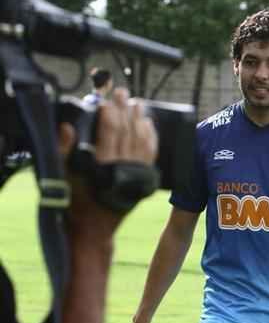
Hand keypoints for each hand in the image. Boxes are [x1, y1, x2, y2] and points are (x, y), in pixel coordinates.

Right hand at [58, 88, 157, 236]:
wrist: (94, 230)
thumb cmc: (75, 203)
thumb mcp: (63, 178)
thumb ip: (64, 152)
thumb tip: (67, 127)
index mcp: (102, 166)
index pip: (109, 133)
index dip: (109, 114)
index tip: (107, 100)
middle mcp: (123, 169)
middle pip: (127, 132)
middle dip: (125, 110)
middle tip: (122, 92)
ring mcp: (135, 175)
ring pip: (142, 141)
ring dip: (140, 120)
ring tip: (137, 103)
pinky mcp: (142, 181)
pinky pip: (150, 155)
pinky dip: (151, 138)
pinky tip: (148, 125)